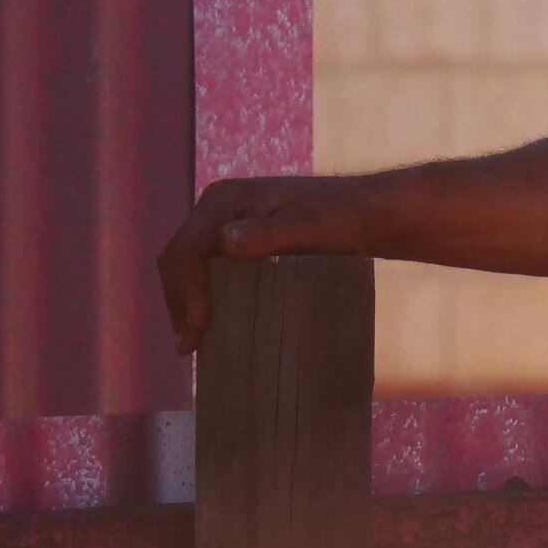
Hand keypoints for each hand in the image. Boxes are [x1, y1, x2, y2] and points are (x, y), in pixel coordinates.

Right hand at [156, 175, 374, 353]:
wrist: (368, 214)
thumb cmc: (342, 218)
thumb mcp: (309, 226)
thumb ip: (270, 233)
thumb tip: (225, 242)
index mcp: (224, 201)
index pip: (188, 249)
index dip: (186, 291)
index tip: (198, 329)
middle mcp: (218, 211)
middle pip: (179, 259)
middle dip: (178, 301)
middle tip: (188, 346)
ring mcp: (226, 226)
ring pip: (188, 266)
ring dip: (185, 302)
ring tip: (192, 343)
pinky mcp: (239, 243)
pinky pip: (207, 271)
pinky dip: (201, 297)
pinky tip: (208, 324)